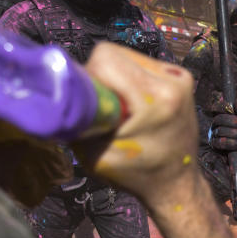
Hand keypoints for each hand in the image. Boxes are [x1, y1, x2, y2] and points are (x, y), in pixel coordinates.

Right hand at [74, 43, 197, 209]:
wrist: (176, 185)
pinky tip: (136, 104)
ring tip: (122, 107)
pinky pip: (142, 64)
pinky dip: (131, 79)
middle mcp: (172, 81)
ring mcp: (180, 76)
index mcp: (154, 98)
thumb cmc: (136, 175)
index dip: (89, 77)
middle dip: (101, 76)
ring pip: (128, 56)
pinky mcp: (182, 77)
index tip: (92, 103)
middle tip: (104, 107)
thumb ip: (76, 120)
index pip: (105, 58)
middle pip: (115, 53)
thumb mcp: (94, 154)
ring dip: (116, 76)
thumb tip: (54, 94)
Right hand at [210, 98, 236, 180]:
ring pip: (220, 131)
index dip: (231, 115)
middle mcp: (216, 127)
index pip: (221, 111)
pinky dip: (233, 143)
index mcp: (223, 119)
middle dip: (235, 124)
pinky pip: (220, 143)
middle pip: (219, 120)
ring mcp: (214, 137)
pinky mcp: (215, 148)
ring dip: (235, 134)